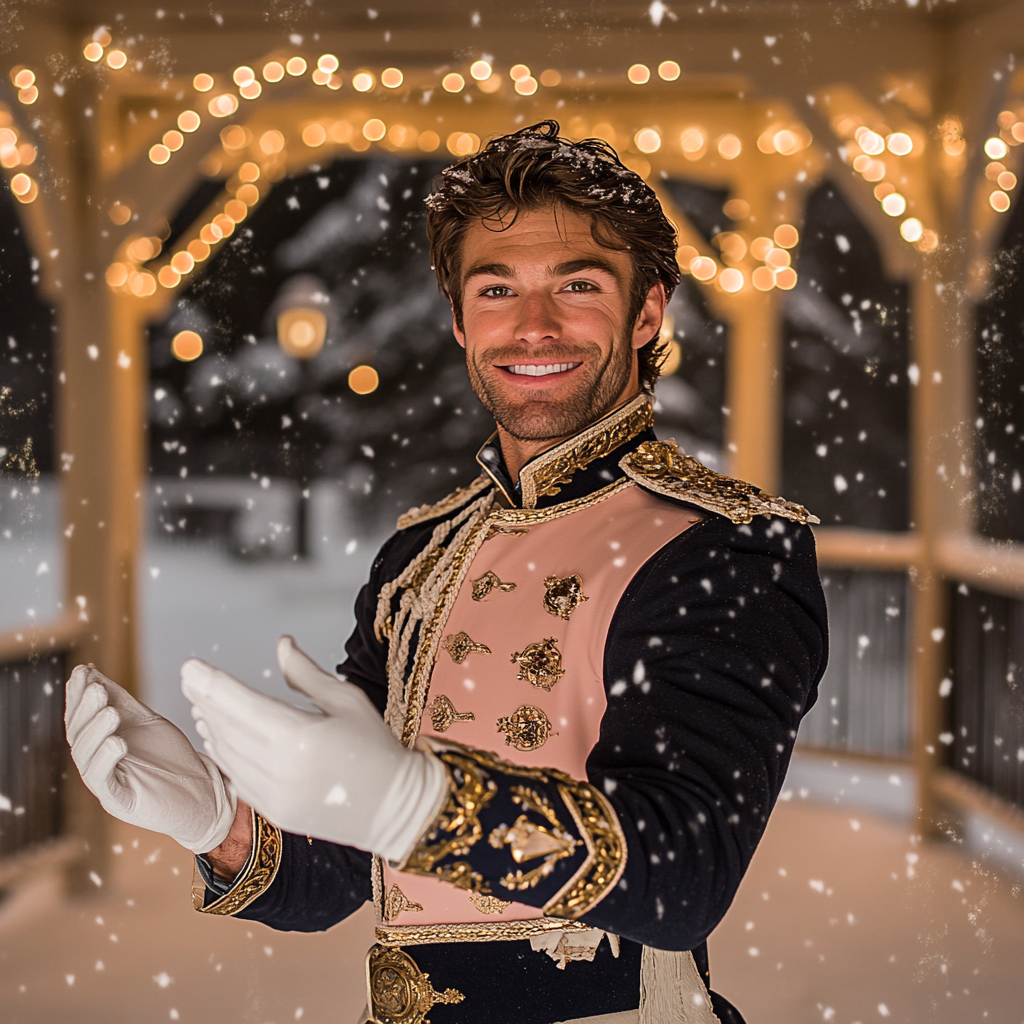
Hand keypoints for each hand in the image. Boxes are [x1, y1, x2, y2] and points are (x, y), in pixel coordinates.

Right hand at [65, 664, 236, 853]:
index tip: (82, 671)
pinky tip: (117, 742)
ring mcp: (105, 784)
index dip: (78, 695)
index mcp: (100, 745)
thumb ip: (122, 702)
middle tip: (97, 688)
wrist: (201, 793)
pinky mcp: (119, 802)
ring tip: (110, 711)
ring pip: (86, 756)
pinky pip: (103, 781)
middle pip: (78, 735)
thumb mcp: (146, 722)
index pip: (80, 718)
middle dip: (85, 709)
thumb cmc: (172, 758)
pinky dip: (105, 760)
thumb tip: (93, 673)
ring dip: (95, 731)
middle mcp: (96, 764)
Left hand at [181, 636, 447, 862]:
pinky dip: (223, 755)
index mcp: (299, 736)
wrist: (394, 807)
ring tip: (200, 705)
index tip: (190, 666)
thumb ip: (306, 674)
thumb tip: (281, 645)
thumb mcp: (347, 700)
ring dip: (211, 727)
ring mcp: (274, 795)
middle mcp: (279, 769)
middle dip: (205, 700)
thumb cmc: (376, 747)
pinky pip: (237, 778)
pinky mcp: (274, 813)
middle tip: (190, 679)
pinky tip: (217, 738)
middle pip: (228, 727)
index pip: (241, 703)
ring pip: (227, 754)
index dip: (211, 683)